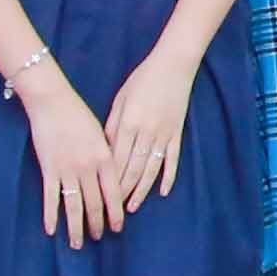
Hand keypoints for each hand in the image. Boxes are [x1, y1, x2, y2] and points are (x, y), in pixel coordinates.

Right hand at [19, 72, 115, 246]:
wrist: (53, 102)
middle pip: (95, 204)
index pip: (114, 193)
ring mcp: (68, 170)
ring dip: (76, 228)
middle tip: (98, 238)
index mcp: (105, 158)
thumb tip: (112, 178)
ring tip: (77, 244)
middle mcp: (88, 168)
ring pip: (74, 206)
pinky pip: (51, 198)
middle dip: (97, 224)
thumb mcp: (101, 134)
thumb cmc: (79, 115)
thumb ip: (107, 156)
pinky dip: (51, 216)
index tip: (118, 227)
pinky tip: (51, 231)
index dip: (116, 213)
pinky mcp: (48, 170)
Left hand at [98, 51, 201, 224]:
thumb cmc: (143, 79)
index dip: (108, 180)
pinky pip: (172, 159)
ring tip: (133, 206)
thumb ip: (112, 125)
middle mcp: (146, 132)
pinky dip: (168, 177)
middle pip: (132, 168)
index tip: (99, 197)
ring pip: (151, 168)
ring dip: (141, 189)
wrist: (174, 65)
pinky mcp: (177, 133)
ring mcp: (164, 134)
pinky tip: (162, 191)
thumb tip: (104, 150)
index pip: (115, 159)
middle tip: (113, 211)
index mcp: (129, 123)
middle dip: (122, 191)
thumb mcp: (121, 99)